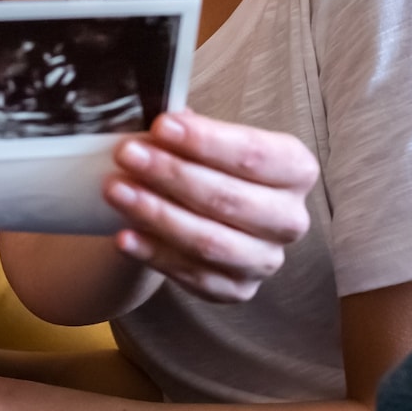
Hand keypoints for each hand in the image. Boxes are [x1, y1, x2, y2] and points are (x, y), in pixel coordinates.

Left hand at [103, 111, 317, 301]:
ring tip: (116, 191)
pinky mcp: (238, 290)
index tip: (161, 126)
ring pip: (210, 241)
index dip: (206, 142)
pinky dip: (154, 254)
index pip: (254, 155)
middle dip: (173, 175)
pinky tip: (124, 235)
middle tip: (127, 155)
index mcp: (295, 169)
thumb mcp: (206, 141)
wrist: (200, 215)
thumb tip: (165, 120)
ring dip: (158, 215)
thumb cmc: (208, 167)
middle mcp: (289, 218)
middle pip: (230, 199)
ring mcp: (265, 259)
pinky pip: (193, 275)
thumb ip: (191, 132)